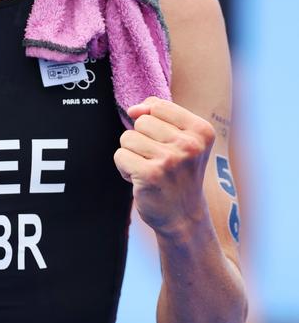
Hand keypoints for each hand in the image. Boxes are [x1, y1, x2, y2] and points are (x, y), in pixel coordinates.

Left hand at [114, 97, 214, 235]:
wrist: (183, 216)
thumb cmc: (179, 174)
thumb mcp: (182, 139)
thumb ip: (160, 114)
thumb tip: (134, 109)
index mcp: (202, 131)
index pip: (158, 106)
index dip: (153, 123)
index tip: (165, 144)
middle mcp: (189, 144)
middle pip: (142, 122)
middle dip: (141, 140)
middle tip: (157, 161)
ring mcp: (170, 160)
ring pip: (128, 137)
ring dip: (132, 154)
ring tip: (149, 170)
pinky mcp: (150, 174)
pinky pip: (120, 155)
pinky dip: (125, 168)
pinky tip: (141, 180)